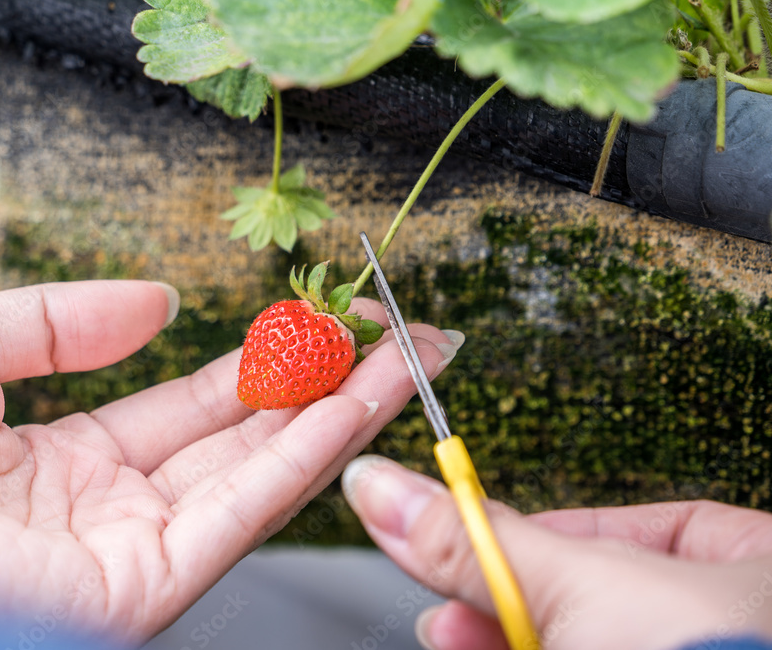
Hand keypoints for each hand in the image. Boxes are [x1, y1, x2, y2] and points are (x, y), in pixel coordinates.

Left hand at [0, 281, 459, 642]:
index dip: (253, 367)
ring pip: (263, 474)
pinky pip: (246, 509)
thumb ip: (63, 320)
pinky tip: (359, 401)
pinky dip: (310, 452)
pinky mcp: (147, 585)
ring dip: (340, 413)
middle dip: (321, 388)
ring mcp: (135, 551)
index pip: (185, 412)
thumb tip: (158, 302)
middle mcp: (111, 510)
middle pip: (241, 442)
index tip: (309, 325)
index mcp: (64, 462)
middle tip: (391, 337)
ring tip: (408, 357)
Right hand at [342, 455, 771, 649]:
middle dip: (510, 599)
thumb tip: (387, 488)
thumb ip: (481, 539)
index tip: (487, 538)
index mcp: (760, 569)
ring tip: (447, 636)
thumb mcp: (578, 585)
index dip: (558, 531)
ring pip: (591, 644)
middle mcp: (744, 626)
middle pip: (605, 599)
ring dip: (503, 638)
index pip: (652, 528)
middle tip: (452, 601)